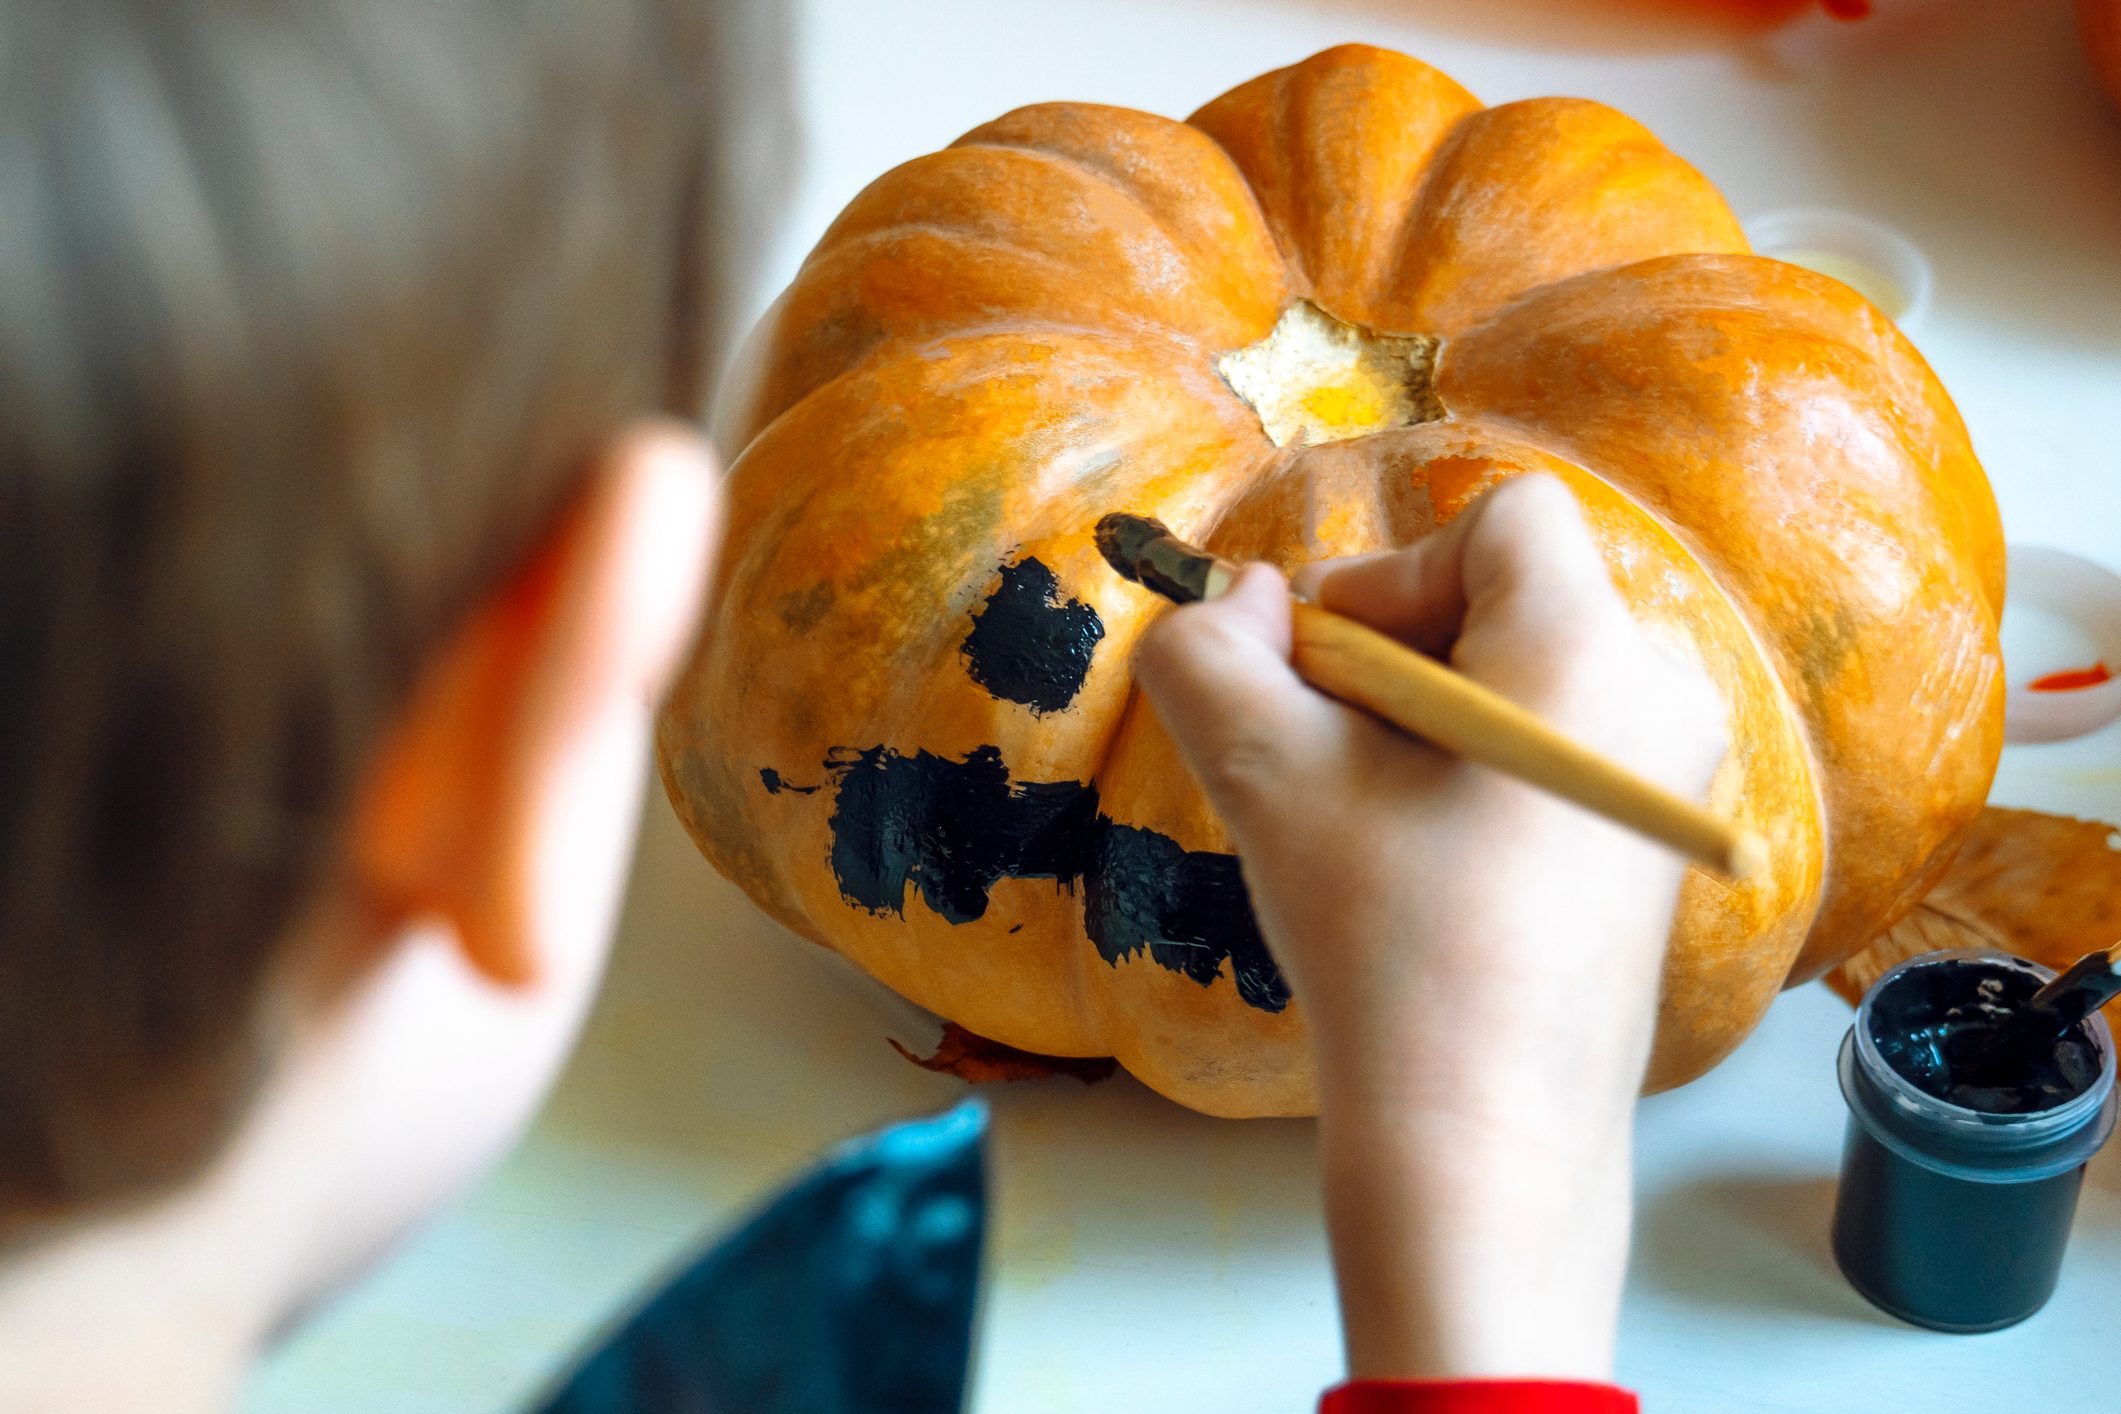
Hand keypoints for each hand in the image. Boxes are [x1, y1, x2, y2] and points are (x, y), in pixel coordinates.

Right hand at [1132, 474, 1727, 1381]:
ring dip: (1426, 724)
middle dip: (1398, 656)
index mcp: (1591, 650)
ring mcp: (1676, 780)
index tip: (1334, 682)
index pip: (1503, 518)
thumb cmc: (1388, 947)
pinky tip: (1427, 872)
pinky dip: (1477, 778)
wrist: (1485, 1138)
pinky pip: (1556, 753)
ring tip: (1369, 826)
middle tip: (1331, 760)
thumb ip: (1212, 651)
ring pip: (1525, 681)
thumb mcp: (1265, 776)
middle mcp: (1664, 696)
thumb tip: (1240, 598)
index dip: (1393, 573)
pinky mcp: (1660, 849)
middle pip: (1510, 598)